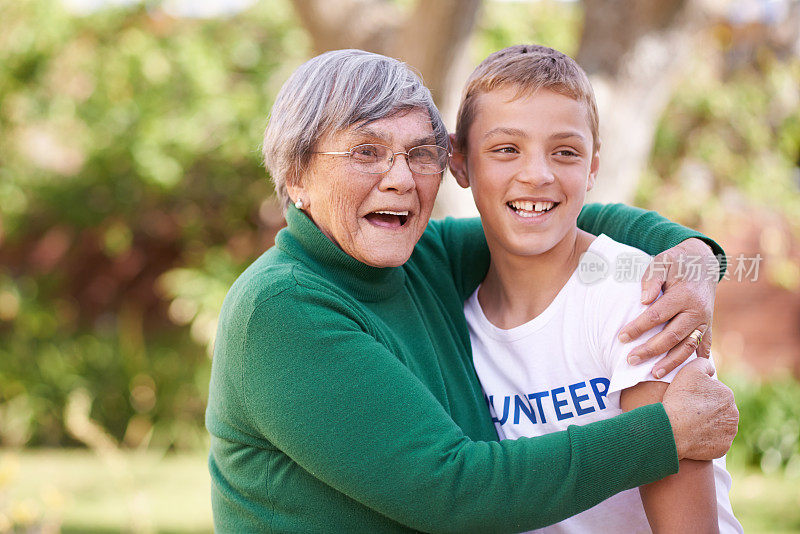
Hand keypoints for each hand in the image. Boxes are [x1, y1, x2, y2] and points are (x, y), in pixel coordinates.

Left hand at [618, 238, 718, 377]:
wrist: (702, 262)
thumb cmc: (675, 263)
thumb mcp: (661, 262)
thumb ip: (651, 278)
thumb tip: (643, 300)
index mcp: (684, 295)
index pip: (656, 316)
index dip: (638, 328)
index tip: (621, 337)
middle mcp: (698, 311)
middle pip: (672, 336)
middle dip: (650, 350)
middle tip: (630, 360)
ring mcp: (706, 321)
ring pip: (688, 347)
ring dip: (671, 362)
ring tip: (653, 374)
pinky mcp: (709, 327)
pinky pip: (703, 347)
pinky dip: (694, 361)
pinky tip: (684, 375)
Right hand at [662, 359, 737, 459]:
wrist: (673, 429)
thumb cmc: (680, 399)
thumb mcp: (689, 371)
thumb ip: (703, 363)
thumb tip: (711, 369)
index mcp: (727, 394)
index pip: (714, 392)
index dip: (700, 394)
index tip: (688, 398)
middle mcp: (734, 414)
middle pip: (718, 409)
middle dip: (706, 409)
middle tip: (688, 411)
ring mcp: (730, 432)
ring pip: (718, 425)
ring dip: (707, 424)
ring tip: (690, 424)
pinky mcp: (723, 447)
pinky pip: (715, 441)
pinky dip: (706, 438)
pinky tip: (693, 435)